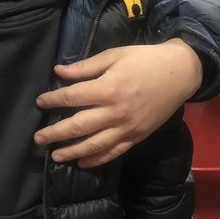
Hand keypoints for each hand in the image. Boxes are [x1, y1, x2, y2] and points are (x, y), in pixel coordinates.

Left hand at [34, 39, 202, 167]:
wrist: (181, 73)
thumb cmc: (145, 59)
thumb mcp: (115, 55)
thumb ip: (86, 66)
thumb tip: (59, 72)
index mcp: (108, 88)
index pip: (72, 98)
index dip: (53, 101)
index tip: (40, 102)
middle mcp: (116, 112)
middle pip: (79, 126)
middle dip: (55, 133)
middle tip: (38, 138)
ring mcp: (127, 128)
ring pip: (95, 145)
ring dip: (72, 152)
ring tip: (55, 156)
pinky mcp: (138, 137)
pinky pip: (114, 152)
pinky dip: (98, 160)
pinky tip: (83, 163)